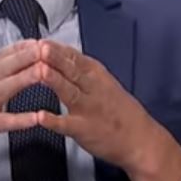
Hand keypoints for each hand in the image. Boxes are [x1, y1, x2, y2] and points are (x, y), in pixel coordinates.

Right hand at [0, 40, 41, 180]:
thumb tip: (7, 67)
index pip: (3, 56)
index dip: (23, 48)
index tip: (40, 40)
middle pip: (7, 66)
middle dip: (29, 55)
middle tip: (49, 47)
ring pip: (7, 87)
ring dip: (27, 78)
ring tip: (46, 71)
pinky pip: (4, 121)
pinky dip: (21, 120)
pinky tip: (37, 118)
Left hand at [35, 40, 180, 180]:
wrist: (141, 140)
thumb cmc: (120, 110)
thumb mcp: (104, 82)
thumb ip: (82, 68)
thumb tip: (60, 52)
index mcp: (96, 75)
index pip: (74, 57)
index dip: (56, 48)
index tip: (39, 39)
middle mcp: (93, 89)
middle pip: (72, 70)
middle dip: (55, 58)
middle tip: (39, 47)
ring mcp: (88, 109)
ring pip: (70, 92)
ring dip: (55, 81)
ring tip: (41, 71)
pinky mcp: (84, 130)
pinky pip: (67, 125)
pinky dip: (54, 121)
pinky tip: (41, 117)